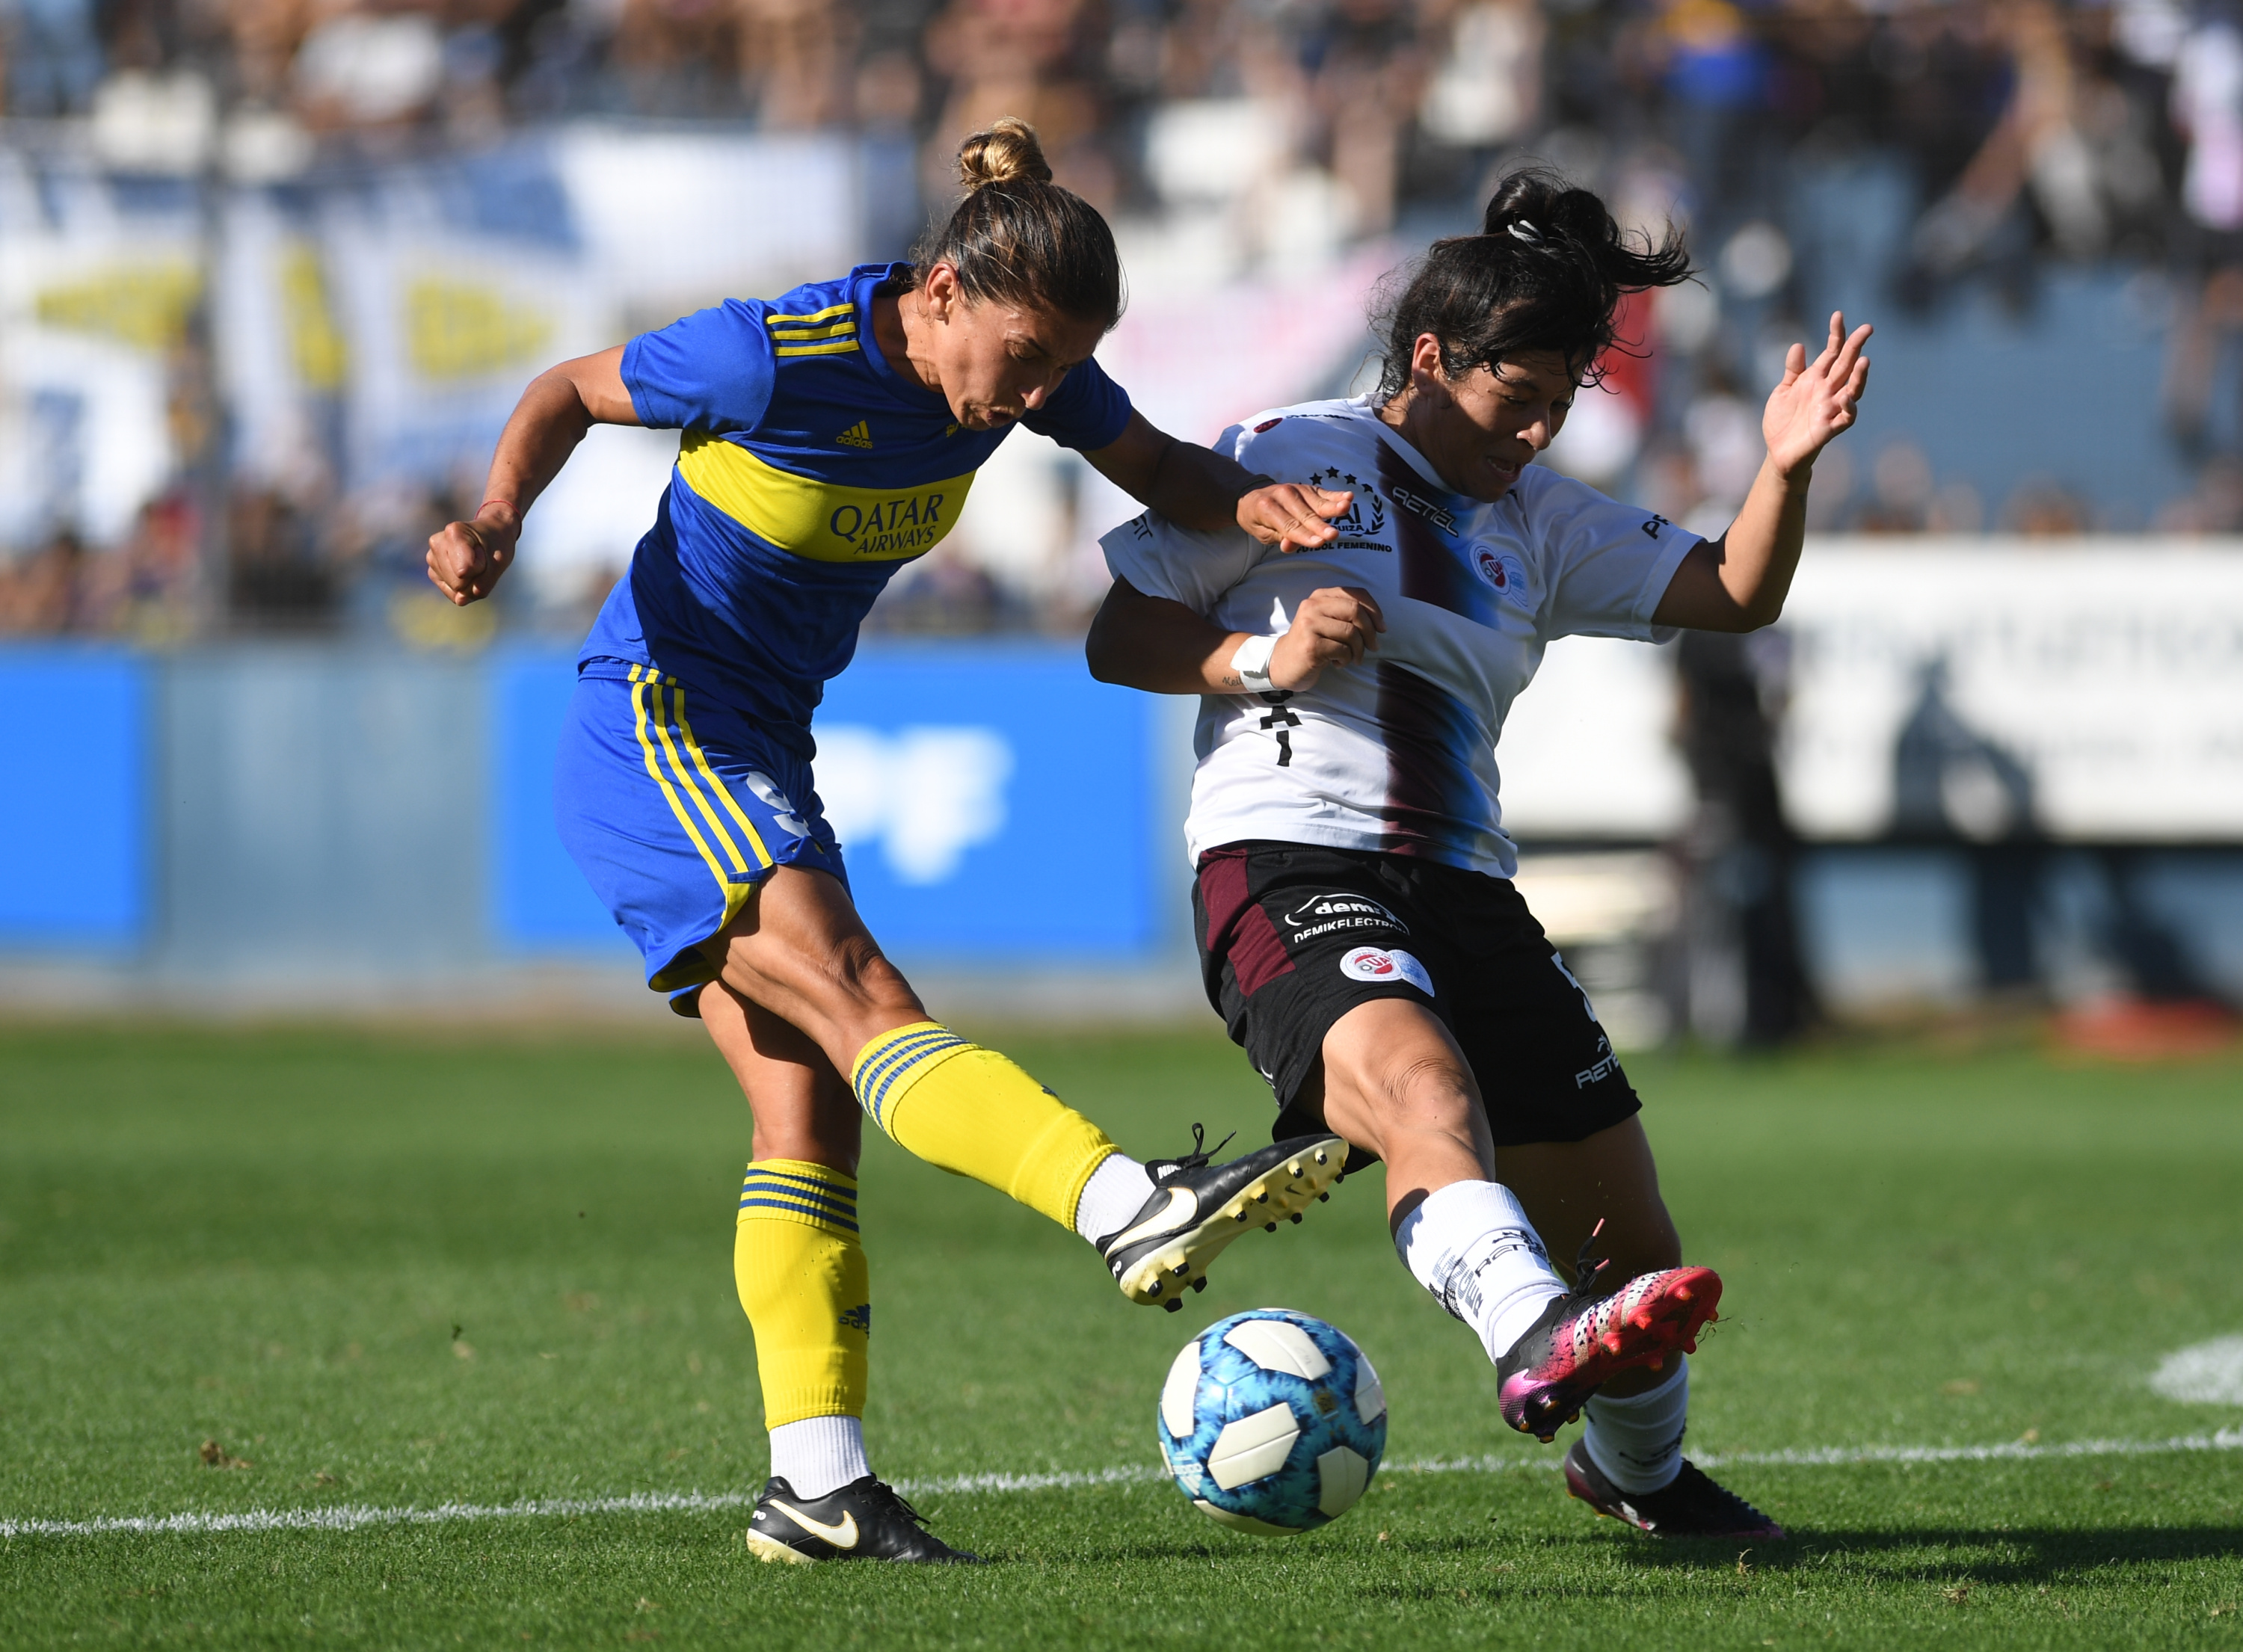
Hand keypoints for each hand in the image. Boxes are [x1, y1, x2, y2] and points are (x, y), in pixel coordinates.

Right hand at [426, 502, 520, 605]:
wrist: (491, 534)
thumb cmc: (496, 545)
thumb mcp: (500, 563)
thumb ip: (483, 584)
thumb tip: (459, 601)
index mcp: (454, 533)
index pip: (465, 571)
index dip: (481, 567)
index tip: (483, 551)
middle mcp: (437, 543)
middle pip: (458, 583)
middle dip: (475, 576)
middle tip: (480, 558)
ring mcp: (432, 558)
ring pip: (454, 589)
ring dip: (470, 581)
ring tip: (473, 562)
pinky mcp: (433, 571)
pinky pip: (451, 592)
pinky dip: (464, 586)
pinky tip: (465, 570)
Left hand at [1237, 480, 1352, 553]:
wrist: (1252, 495)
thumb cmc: (1259, 519)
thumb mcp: (1261, 533)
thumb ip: (1277, 537)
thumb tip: (1289, 545)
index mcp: (1267, 507)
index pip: (1289, 526)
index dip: (1304, 536)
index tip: (1319, 543)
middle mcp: (1283, 495)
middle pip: (1305, 515)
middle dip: (1319, 526)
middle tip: (1333, 535)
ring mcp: (1297, 489)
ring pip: (1317, 503)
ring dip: (1332, 507)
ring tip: (1346, 508)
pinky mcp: (1308, 489)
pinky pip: (1324, 493)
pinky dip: (1336, 496)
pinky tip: (1348, 497)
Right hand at [1269, 586, 1384, 690]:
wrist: (1283, 663)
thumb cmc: (1313, 643)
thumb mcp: (1328, 622)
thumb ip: (1348, 615)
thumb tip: (1379, 623)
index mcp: (1320, 596)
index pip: (1356, 594)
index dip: (1375, 610)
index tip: (1381, 628)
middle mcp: (1312, 606)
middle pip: (1355, 610)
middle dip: (1370, 632)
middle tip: (1372, 647)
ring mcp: (1309, 625)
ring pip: (1351, 633)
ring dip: (1358, 650)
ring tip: (1352, 658)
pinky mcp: (1310, 645)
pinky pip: (1342, 650)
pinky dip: (1346, 660)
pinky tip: (1337, 663)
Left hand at [1764, 311, 1871, 479]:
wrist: (1777, 452)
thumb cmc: (1783, 420)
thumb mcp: (1782, 391)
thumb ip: (1792, 370)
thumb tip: (1798, 345)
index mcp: (1817, 379)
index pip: (1832, 352)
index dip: (1836, 334)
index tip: (1838, 315)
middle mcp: (1828, 391)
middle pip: (1846, 365)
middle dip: (1856, 347)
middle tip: (1867, 328)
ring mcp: (1830, 409)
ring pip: (1852, 390)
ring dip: (1859, 376)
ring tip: (1863, 360)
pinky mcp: (1829, 429)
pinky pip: (1845, 418)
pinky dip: (1848, 409)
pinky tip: (1847, 399)